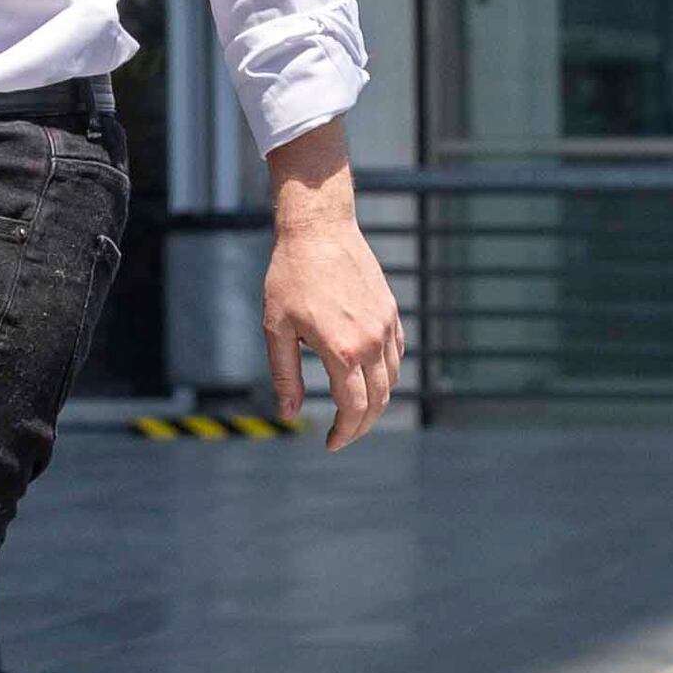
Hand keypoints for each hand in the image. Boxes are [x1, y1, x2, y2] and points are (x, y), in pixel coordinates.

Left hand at [260, 133, 405, 448]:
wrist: (319, 229)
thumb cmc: (289, 276)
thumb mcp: (276, 329)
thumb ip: (285, 376)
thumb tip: (287, 413)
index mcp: (341, 351)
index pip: (353, 409)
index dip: (344, 434)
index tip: (331, 443)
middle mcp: (370, 342)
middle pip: (378, 401)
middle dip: (361, 427)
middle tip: (341, 435)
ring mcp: (385, 326)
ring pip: (391, 380)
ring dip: (375, 403)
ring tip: (353, 412)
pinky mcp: (390, 312)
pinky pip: (396, 355)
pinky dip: (385, 375)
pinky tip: (367, 379)